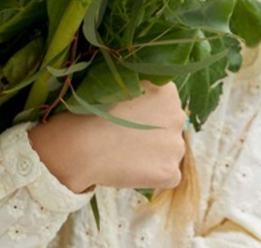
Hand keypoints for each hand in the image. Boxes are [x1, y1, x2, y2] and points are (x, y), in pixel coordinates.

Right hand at [27, 81, 187, 193]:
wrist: (81, 147)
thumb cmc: (89, 112)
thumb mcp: (116, 86)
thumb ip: (136, 88)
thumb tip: (140, 97)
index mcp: (166, 91)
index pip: (163, 102)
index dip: (144, 111)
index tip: (127, 118)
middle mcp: (178, 116)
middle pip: (168, 126)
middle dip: (152, 132)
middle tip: (125, 137)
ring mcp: (176, 146)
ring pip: (168, 150)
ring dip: (152, 153)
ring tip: (124, 154)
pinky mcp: (171, 173)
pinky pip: (165, 174)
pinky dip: (151, 174)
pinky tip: (129, 169)